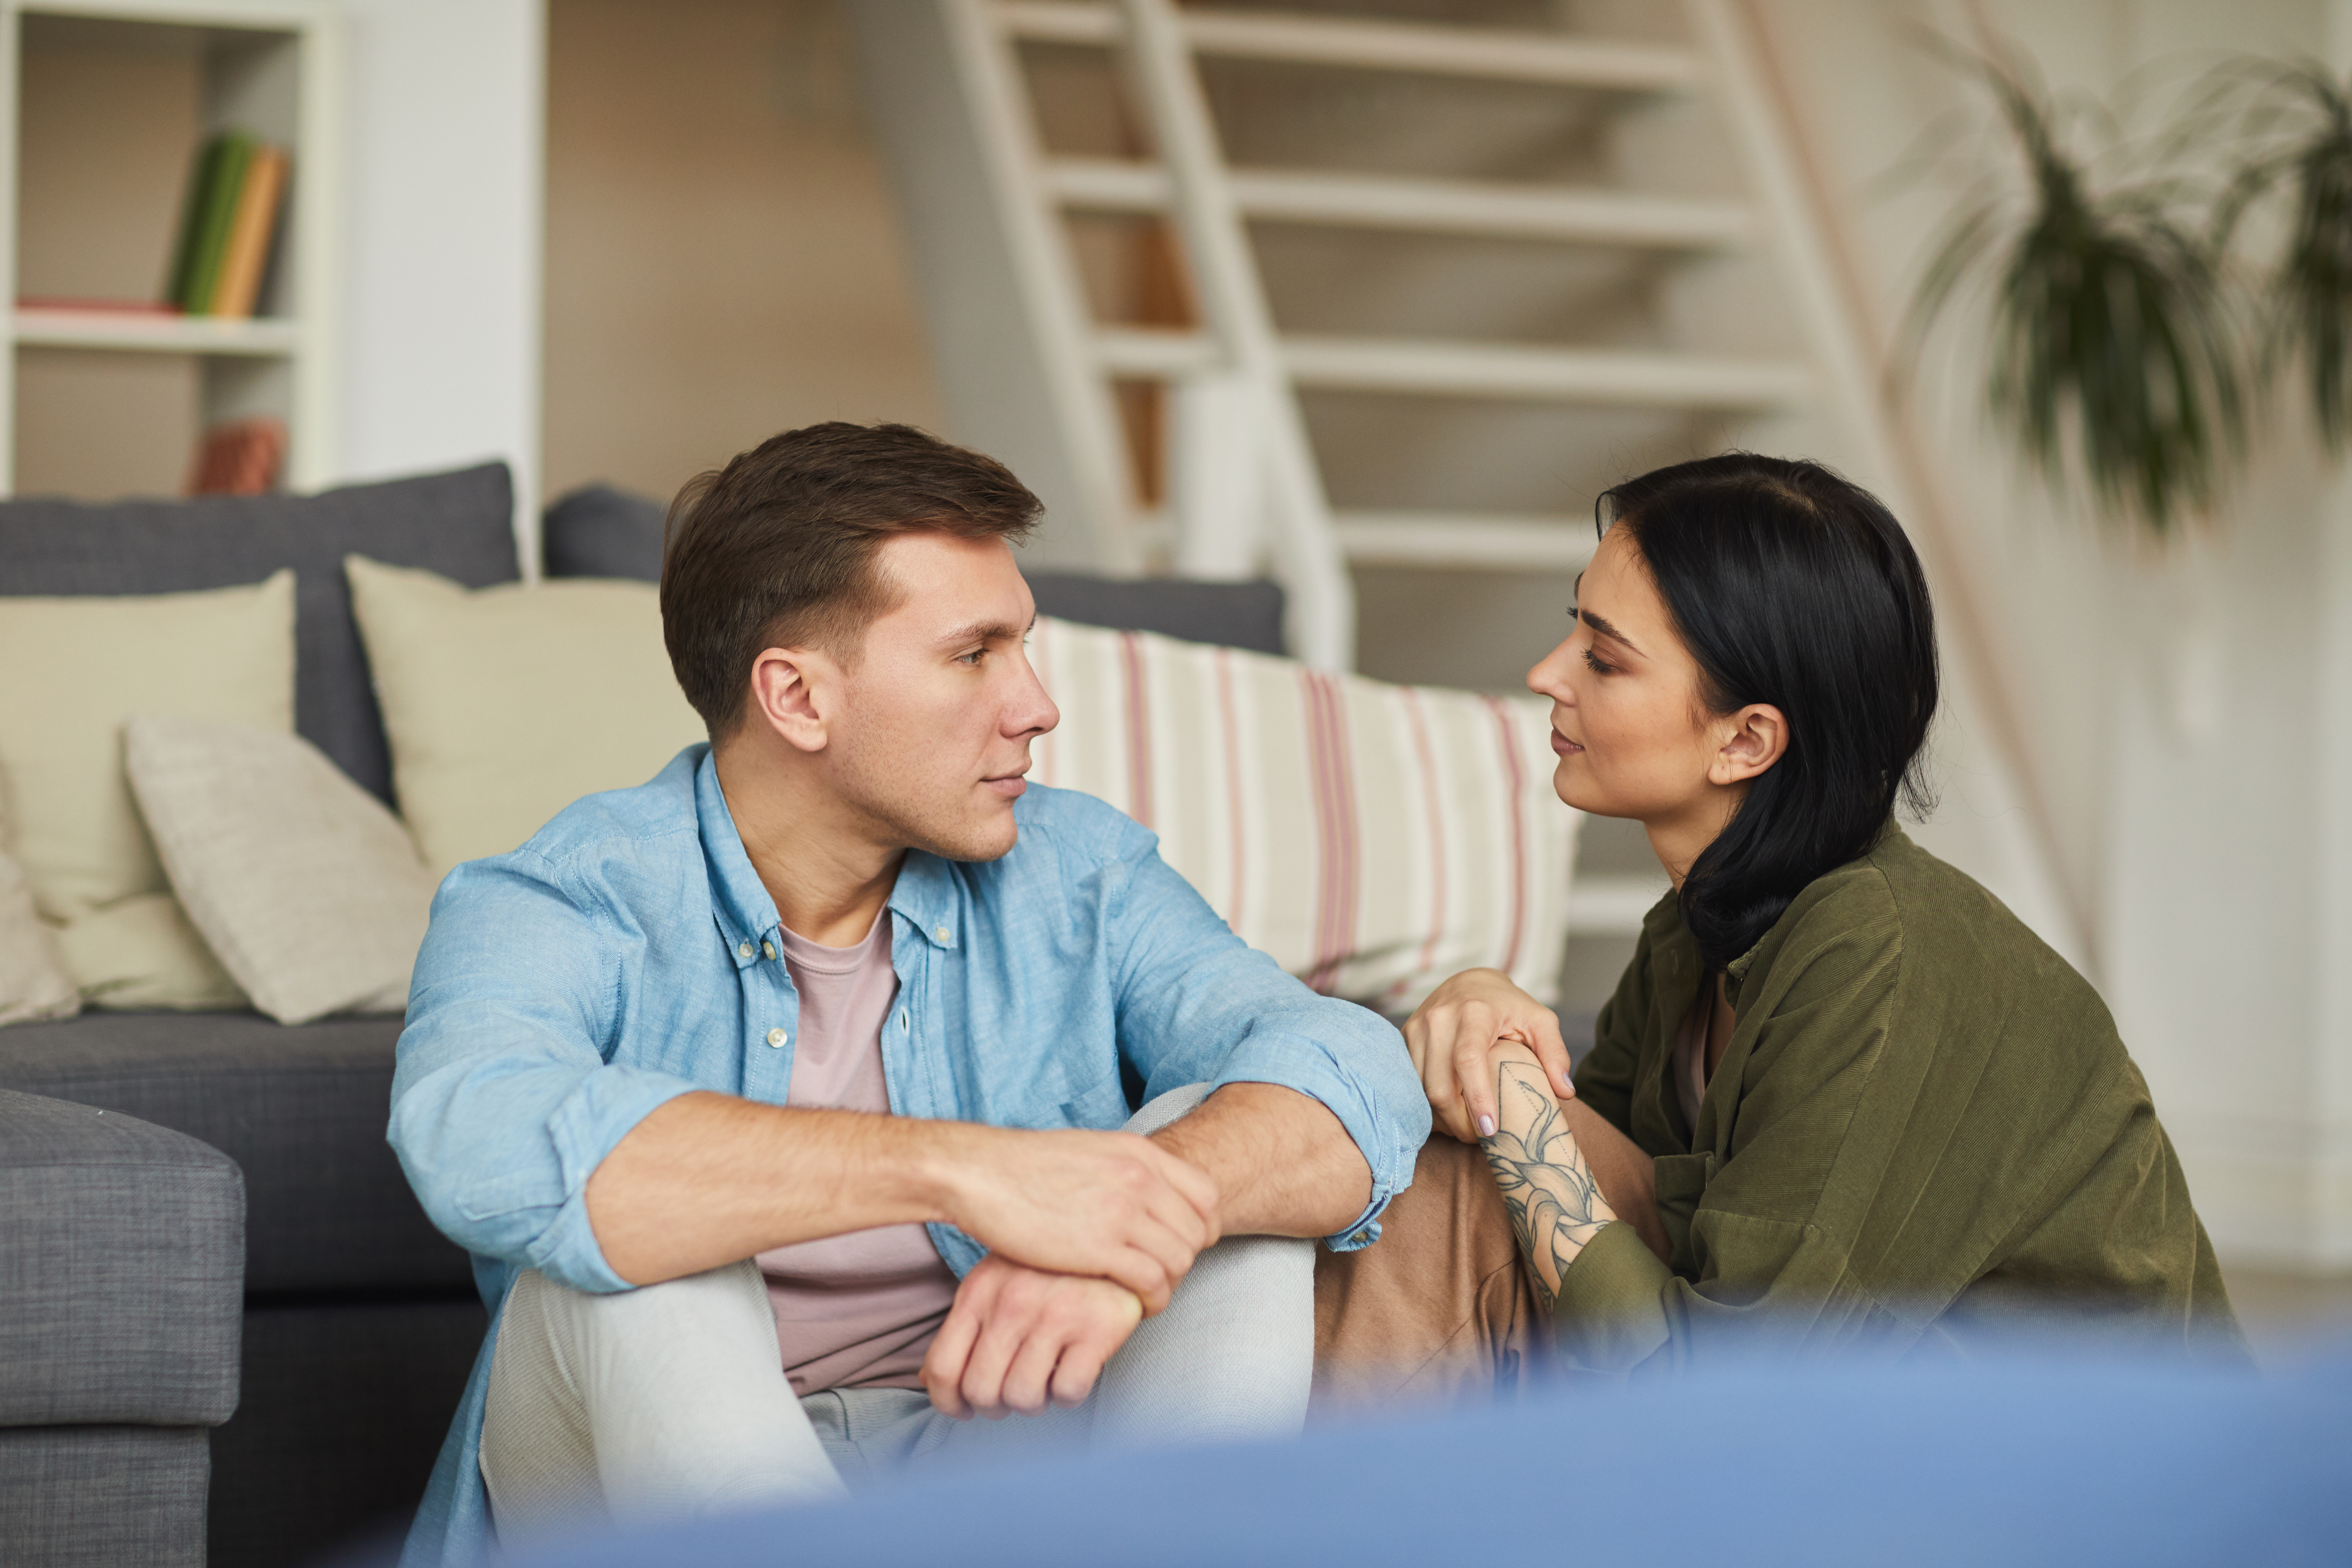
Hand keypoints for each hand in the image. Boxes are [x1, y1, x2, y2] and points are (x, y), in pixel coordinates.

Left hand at [921, 1255, 1143, 1419]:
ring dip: (1034, 1401)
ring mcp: (1054, 1315)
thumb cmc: (1048, 1267)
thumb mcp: (995, 1281)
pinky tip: (1073, 1371)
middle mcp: (1011, 1303)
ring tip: (1045, 1380)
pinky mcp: (1096, 1328)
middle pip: (981, 1391)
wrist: (1113, 1236)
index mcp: (979, 1291)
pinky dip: (1069, 1394)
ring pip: (1023, 1398)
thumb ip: (967, 1326)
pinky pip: (1069, 1391)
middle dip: (994, 1406)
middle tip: (1012, 1394)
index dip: (948, 1402)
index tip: (963, 1410)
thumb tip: (930, 1380)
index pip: (942, 1368)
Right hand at [940, 1126, 1219, 1314]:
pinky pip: (1152, 1281)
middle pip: (1197, 1231)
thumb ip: (1126, 1170)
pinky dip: (1152, 1299)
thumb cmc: (1026, 1167)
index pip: (1206, 1194)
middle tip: (1162, 1276)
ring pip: (1180, 1259)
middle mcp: (1139, 1177)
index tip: (1183, 1245)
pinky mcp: (1099, 1246)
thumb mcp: (1091, 1152)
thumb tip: (1148, 1192)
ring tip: (1148, 1294)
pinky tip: (1135, 1305)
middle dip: (1186, 1260)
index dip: (1202, 1226)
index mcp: (1139, 1152)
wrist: (981, 1174)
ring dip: (1170, 1283)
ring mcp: (1122, 1211)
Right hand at [1405, 968, 1575, 1143]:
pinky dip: (1427, 1105)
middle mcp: (1439, 1018)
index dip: (1477, 1098)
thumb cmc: (1509, 1006)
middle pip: (1438, 1083)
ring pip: (1421, 1088)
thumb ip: (1555, 1053)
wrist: (1469, 982)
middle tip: (1480, 1138)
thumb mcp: (1540, 1020)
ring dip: (1442, 1117)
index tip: (1490, 1130)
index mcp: (1474, 1012)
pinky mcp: (1405, 1038)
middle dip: (1458, 1121)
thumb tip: (1564, 1093)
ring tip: (1465, 1128)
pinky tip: (1447, 1114)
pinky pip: (1411, 1082)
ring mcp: (1417, 1028)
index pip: (1467, 1059)